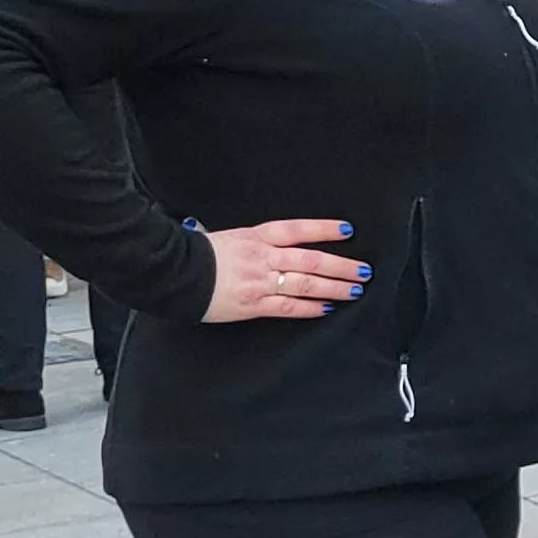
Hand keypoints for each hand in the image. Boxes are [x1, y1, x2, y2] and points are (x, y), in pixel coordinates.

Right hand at [200, 218, 369, 321]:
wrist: (173, 273)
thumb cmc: (195, 255)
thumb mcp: (225, 237)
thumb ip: (251, 241)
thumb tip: (269, 242)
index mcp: (255, 236)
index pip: (298, 229)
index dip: (324, 229)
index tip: (347, 230)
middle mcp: (262, 257)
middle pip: (311, 259)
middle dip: (342, 264)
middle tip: (364, 269)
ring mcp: (260, 281)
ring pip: (306, 283)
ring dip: (334, 286)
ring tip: (355, 289)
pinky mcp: (253, 305)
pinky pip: (288, 307)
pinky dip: (310, 308)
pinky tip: (327, 308)